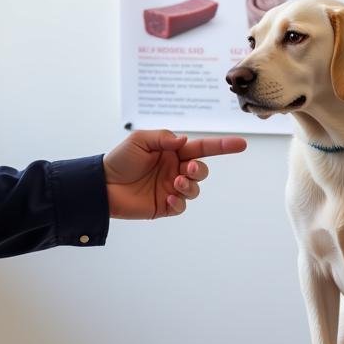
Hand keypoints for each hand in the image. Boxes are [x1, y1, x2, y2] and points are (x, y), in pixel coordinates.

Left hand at [103, 130, 246, 218]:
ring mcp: (170, 188)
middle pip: (202, 169)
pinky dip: (178, 202)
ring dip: (190, 186)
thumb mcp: (140, 140)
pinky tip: (167, 198)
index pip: (202, 148)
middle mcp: (175, 169)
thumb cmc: (120, 159)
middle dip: (199, 169)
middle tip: (187, 168)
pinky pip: (181, 206)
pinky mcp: (164, 206)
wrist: (102, 186)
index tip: (241, 143)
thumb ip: (163, 138)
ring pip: (195, 189)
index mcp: (172, 152)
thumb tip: (184, 141)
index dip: (222, 146)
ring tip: (176, 183)